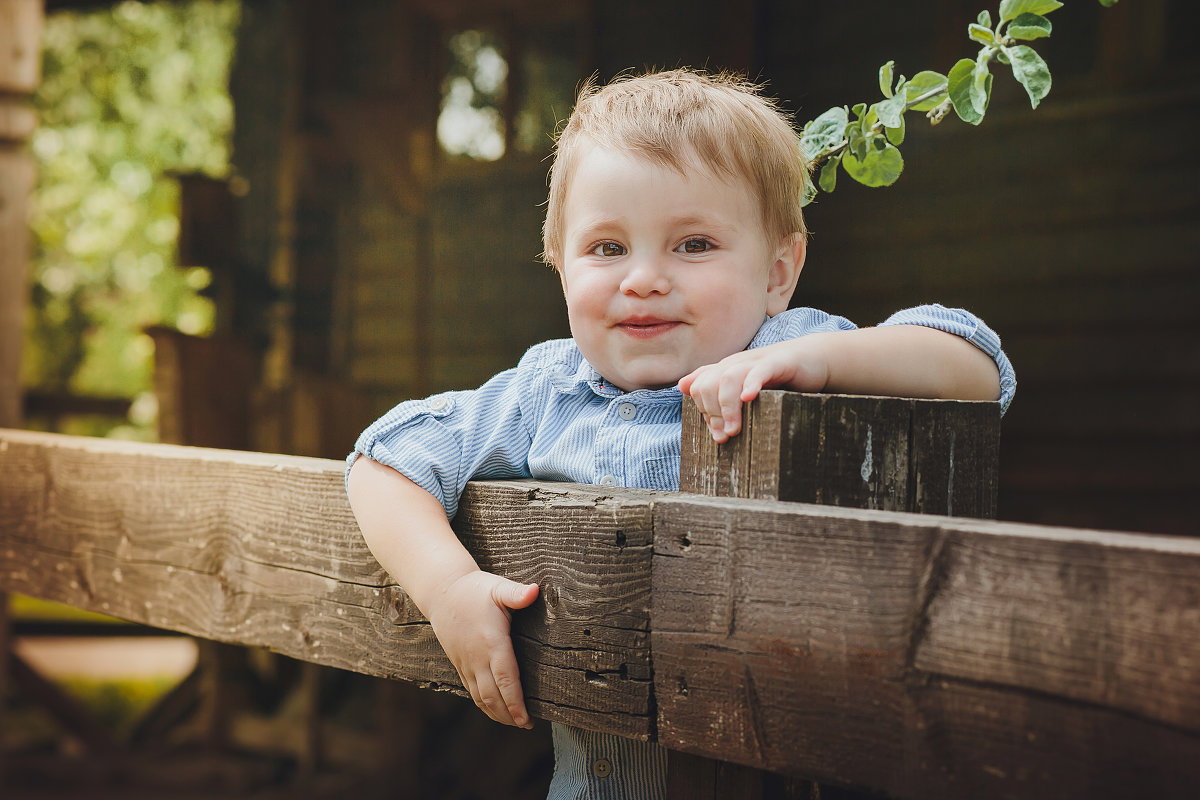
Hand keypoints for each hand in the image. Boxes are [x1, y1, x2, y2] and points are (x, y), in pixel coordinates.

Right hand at [425, 570, 539, 727]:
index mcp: (491, 641)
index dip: (515, 701)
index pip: (505, 678)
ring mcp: (466, 663)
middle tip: (527, 725)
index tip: (527, 718)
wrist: (442, 592)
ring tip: (516, 723)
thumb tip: (536, 590)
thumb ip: (517, 593)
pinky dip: (484, 705)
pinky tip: (496, 710)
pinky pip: (472, 691)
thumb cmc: (474, 589)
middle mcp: (477, 657)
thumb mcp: (497, 588)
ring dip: (497, 714)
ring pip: (481, 697)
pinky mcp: (460, 665)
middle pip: (493, 695)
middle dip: (510, 714)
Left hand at [678, 337, 830, 442]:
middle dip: (712, 413)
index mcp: (727, 370)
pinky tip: (749, 398)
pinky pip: (759, 371)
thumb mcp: (744, 385)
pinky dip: (751, 384)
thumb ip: (715, 387)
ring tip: (734, 430)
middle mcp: (737, 363)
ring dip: (727, 407)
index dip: (704, 412)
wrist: (813, 360)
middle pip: (708, 384)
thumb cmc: (780, 378)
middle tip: (725, 436)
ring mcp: (756, 361)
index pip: (699, 388)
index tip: (718, 434)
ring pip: (728, 379)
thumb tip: (682, 386)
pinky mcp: (778, 362)